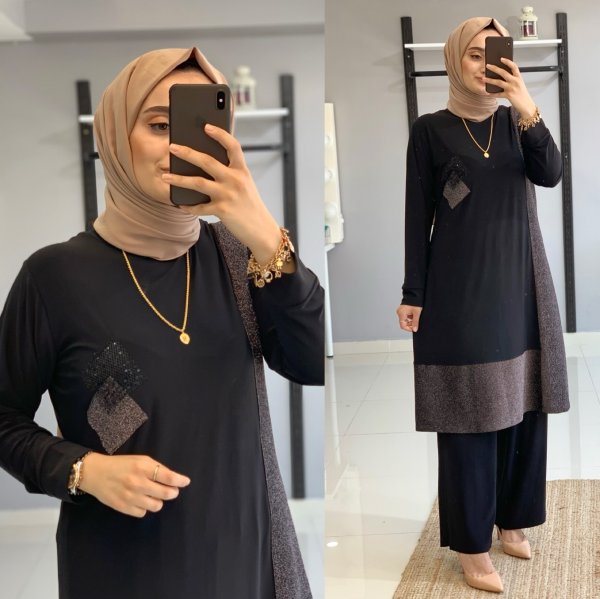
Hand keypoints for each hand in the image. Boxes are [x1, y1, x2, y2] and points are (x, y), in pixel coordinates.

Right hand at [79, 453, 190, 517]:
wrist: (95, 473)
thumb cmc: (121, 465)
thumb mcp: (140, 460)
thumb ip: (156, 468)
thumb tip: (173, 480)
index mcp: (143, 467)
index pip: (169, 477)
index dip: (180, 481)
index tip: (186, 482)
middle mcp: (137, 482)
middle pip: (166, 494)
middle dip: (173, 492)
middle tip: (171, 491)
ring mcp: (130, 497)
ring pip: (156, 506)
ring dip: (158, 501)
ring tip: (153, 495)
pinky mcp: (123, 507)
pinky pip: (143, 513)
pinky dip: (145, 507)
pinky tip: (140, 500)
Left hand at [162, 125, 294, 270]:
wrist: (261, 230)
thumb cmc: (250, 206)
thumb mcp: (245, 185)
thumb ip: (230, 173)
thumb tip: (204, 165)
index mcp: (242, 171)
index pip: (233, 146)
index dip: (220, 134)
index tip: (206, 126)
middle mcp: (235, 180)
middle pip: (208, 161)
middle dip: (187, 153)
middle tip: (172, 147)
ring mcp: (228, 195)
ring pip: (198, 183)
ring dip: (179, 179)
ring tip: (165, 176)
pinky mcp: (222, 210)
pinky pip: (199, 207)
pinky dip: (188, 206)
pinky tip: (180, 204)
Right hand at [396, 304, 421, 332]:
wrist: (414, 294)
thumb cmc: (415, 302)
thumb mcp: (417, 313)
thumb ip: (415, 322)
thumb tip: (414, 329)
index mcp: (401, 314)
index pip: (402, 326)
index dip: (408, 329)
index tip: (414, 329)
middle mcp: (399, 313)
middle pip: (403, 323)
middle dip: (410, 324)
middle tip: (416, 323)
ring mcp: (400, 311)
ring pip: (404, 320)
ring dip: (410, 321)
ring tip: (415, 317)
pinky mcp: (402, 310)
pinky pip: (405, 316)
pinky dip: (409, 317)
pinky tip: (413, 315)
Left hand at [484, 58, 536, 118]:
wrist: (526, 105)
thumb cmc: (522, 94)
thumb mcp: (519, 85)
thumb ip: (512, 79)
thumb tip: (501, 76)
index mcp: (519, 77)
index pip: (514, 66)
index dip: (507, 62)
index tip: (501, 58)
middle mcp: (515, 81)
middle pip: (503, 72)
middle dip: (495, 68)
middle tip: (487, 66)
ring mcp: (512, 88)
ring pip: (499, 82)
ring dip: (490, 80)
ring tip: (483, 78)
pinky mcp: (508, 95)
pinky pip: (498, 94)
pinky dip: (492, 94)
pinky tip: (487, 93)